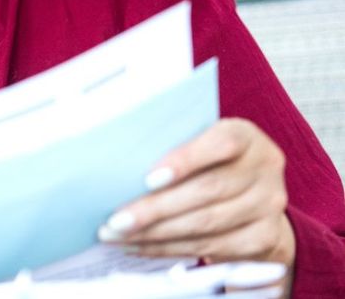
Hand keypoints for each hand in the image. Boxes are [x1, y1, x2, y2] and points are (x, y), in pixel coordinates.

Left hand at [98, 118, 295, 270]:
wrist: (251, 195)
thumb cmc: (206, 161)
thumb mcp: (195, 141)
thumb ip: (169, 145)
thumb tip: (116, 160)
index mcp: (245, 135)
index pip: (221, 143)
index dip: (185, 161)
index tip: (148, 179)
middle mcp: (264, 168)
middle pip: (208, 190)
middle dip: (156, 209)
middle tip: (116, 221)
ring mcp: (269, 205)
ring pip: (208, 224)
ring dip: (157, 234)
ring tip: (118, 236)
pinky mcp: (264, 237)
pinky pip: (213, 247)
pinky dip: (171, 249)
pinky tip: (141, 246)